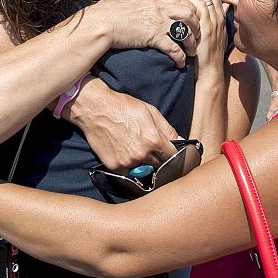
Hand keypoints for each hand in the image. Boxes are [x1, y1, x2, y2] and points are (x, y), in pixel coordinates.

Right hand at [64, 77, 178, 170]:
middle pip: (159, 165)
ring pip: (143, 169)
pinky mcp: (114, 166)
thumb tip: (181, 141)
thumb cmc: (123, 106)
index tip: (169, 152)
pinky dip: (128, 165)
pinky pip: (127, 171)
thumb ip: (168, 129)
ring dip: (143, 163)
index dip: (172, 153)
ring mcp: (127, 162)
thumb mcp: (150, 111)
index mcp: (154, 141)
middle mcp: (142, 154)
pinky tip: (122, 151)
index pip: (173, 156)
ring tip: (134, 148)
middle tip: (149, 148)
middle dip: (158, 158)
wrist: (95, 109)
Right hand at [88, 0, 201, 67]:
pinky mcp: (154, 37)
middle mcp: (159, 8)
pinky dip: (180, 57)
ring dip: (191, 42)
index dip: (188, 8)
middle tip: (196, 35)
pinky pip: (174, 48)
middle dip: (196, 25)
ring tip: (192, 52)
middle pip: (188, 13)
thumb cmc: (104, 11)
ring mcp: (158, 23)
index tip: (190, 17)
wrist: (100, 24)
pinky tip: (180, 64)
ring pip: (186, 30)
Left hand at [178, 0, 225, 81]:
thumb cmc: (209, 54)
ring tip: (177, 4)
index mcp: (219, 16)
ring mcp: (212, 20)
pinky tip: (177, 12)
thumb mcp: (217, 35)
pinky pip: (198, 7)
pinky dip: (187, 6)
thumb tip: (224, 6)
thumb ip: (218, 19)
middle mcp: (217, 16)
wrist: (210, 70)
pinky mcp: (205, 27)